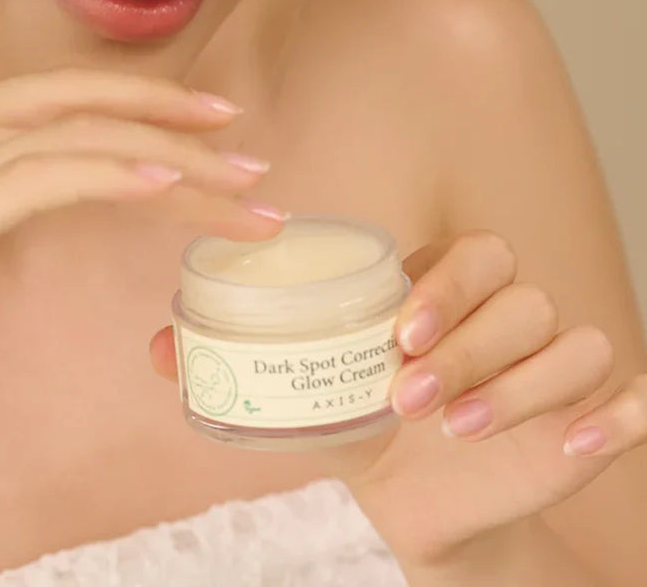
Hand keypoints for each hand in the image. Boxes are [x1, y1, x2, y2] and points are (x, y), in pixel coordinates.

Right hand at [0, 68, 282, 347]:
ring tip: (243, 189)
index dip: (145, 105)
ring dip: (177, 163)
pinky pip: (48, 177)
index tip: (210, 125)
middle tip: (251, 157)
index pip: (69, 99)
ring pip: (89, 141)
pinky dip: (114, 173)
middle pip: (92, 109)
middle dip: (182, 128)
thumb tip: (38, 206)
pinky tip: (166, 181)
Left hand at [151, 231, 646, 567]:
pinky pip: (624, 393)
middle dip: (472, 342)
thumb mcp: (306, 396)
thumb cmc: (364, 432)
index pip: (476, 252)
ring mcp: (551, 362)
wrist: (414, 502)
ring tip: (457, 430)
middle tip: (413, 395)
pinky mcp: (590, 415)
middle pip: (523, 294)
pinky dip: (609, 415)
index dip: (449, 284)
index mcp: (444, 293)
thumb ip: (239, 364)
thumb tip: (154, 345)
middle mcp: (505, 315)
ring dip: (520, 385)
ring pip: (571, 340)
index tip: (399, 334)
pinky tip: (572, 446)